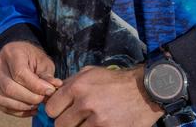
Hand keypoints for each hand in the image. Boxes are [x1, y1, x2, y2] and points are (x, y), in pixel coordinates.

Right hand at [0, 41, 63, 117]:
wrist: (17, 55)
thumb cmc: (31, 58)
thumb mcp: (42, 62)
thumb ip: (47, 76)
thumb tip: (53, 88)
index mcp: (11, 52)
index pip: (20, 73)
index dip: (35, 86)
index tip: (49, 91)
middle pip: (9, 88)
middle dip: (29, 98)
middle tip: (42, 100)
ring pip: (2, 98)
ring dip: (21, 106)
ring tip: (36, 105)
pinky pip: (0, 105)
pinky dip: (16, 111)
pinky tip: (29, 109)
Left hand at [44, 64, 164, 126]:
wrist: (145, 91)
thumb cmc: (117, 81)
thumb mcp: (91, 73)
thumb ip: (71, 83)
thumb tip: (54, 94)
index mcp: (78, 87)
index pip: (50, 108)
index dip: (55, 112)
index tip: (61, 113)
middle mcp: (85, 103)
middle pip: (60, 125)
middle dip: (66, 124)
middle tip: (76, 120)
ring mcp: (97, 120)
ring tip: (90, 122)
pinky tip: (100, 125)